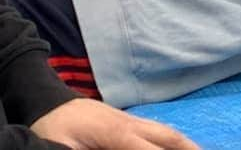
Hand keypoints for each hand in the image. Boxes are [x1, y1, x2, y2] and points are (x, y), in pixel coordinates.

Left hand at [32, 97, 198, 148]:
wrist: (46, 100)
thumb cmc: (53, 127)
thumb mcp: (62, 146)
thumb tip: (115, 149)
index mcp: (118, 133)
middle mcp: (131, 124)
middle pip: (169, 137)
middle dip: (189, 148)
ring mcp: (130, 120)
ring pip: (166, 131)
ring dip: (185, 143)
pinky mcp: (125, 121)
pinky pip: (157, 130)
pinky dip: (172, 139)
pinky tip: (176, 146)